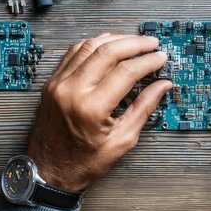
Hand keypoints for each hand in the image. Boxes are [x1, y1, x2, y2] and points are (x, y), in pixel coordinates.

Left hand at [27, 33, 171, 191]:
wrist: (48, 171)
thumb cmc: (83, 162)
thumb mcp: (122, 140)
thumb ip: (143, 108)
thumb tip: (162, 85)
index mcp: (91, 108)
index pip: (126, 71)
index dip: (148, 61)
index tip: (160, 58)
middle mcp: (72, 90)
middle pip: (108, 51)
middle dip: (134, 44)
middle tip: (151, 43)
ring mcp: (58, 84)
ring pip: (89, 46)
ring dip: (114, 39)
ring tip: (133, 41)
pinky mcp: (52, 82)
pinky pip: (73, 52)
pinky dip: (93, 44)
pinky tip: (108, 45)